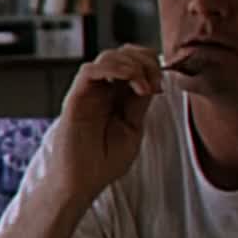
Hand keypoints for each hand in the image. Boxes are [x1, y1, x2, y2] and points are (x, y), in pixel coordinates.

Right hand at [46, 45, 162, 202]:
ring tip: (143, 86)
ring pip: (107, 57)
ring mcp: (88, 92)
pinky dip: (113, 68)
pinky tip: (130, 81)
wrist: (81, 184)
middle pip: (122, 53)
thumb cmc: (103, 162)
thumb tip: (152, 79)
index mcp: (116, 96)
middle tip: (155, 82)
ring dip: (132, 64)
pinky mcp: (75, 98)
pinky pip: (90, 71)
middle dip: (144, 61)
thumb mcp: (133, 128)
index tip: (162, 83)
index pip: (133, 63)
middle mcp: (101, 90)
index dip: (150, 65)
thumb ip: (139, 103)